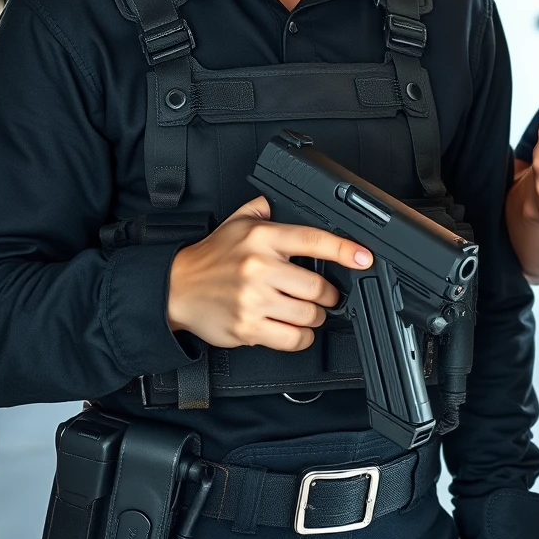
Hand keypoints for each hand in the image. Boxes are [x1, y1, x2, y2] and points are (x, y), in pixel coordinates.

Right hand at [166, 196, 372, 350]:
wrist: (175, 288)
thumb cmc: (210, 257)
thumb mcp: (237, 221)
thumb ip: (266, 207)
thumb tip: (288, 199)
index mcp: (262, 238)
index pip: (313, 240)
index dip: (345, 250)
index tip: (364, 257)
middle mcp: (260, 268)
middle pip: (317, 286)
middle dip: (329, 294)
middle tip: (326, 294)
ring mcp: (254, 300)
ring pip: (308, 314)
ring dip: (316, 316)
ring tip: (309, 311)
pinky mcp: (247, 328)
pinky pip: (292, 339)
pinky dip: (302, 337)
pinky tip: (297, 329)